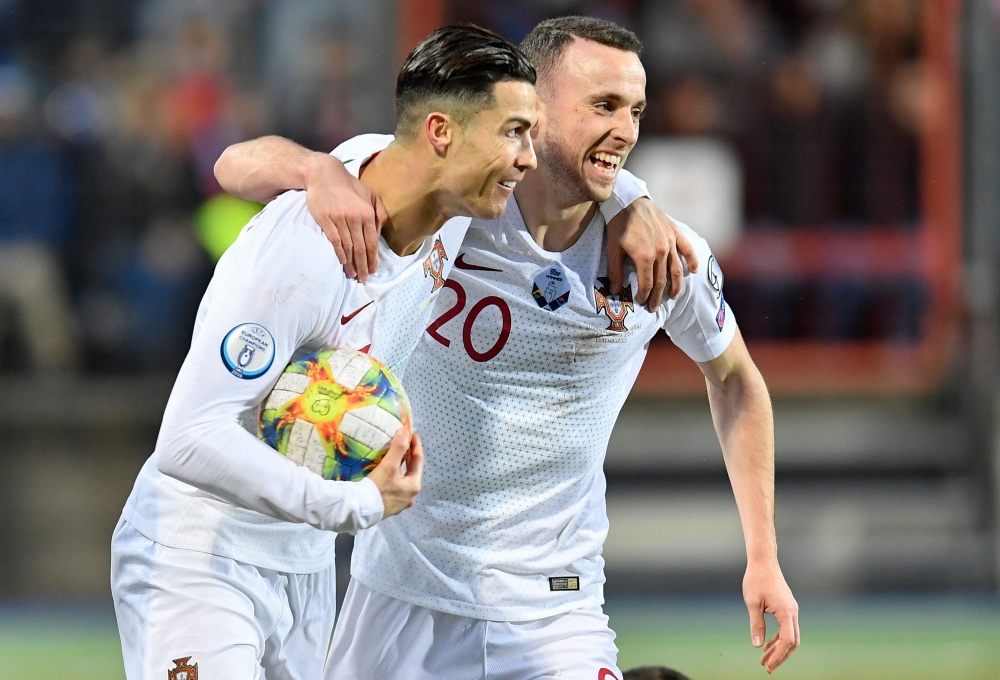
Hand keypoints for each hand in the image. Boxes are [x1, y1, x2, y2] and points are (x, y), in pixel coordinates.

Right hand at [302, 152, 387, 281]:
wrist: (324, 174)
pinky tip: (342, 262)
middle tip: (363, 278)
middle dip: (363, 266)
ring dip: (351, 264)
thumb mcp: (371, 194)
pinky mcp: (325, 219)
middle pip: (361, 248)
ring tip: (352, 275)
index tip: (373, 270)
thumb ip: (380, 212)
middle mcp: (355, 217)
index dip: (373, 259)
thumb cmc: (349, 186)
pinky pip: (334, 241)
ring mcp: (340, 219)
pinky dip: (339, 253)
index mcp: (368, 213)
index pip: (372, 242)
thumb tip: (382, 232)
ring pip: (348, 247)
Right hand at [367, 429, 422, 518]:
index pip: (418, 461)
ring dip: (401, 467)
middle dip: (408, 457)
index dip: (416, 446)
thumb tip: (405, 431)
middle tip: (404, 443)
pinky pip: (396, 487)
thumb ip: (398, 448)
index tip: (413, 434)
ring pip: (403, 480)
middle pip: (412, 471)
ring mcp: (401, 503)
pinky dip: (394, 477)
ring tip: (395, 456)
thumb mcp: (389, 466)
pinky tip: (387, 474)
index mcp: (414, 486)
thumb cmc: (378, 488)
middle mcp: (411, 496)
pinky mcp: (390, 506)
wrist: (360, 511)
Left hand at [606, 197, 699, 309]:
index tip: (641, 302)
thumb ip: (615, 271)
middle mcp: (660, 251)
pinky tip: (693, 271)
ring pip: (676, 269)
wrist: (629, 201)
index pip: (647, 283)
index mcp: (644, 257)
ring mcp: (670, 242)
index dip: (645, 295)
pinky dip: (692, 261)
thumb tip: (615, 291)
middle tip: (655, 307)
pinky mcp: (675, 232)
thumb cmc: (618, 225)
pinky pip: (687, 249)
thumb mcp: (612, 249)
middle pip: (662, 280)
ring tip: (673, 296)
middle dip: (658, 296)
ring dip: (676, 285)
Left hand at [744, 560, 799, 673]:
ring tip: (764, 659)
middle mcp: (792, 612)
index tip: (768, 665)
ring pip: (790, 636)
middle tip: (767, 667)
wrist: (763, 562)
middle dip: (781, 656)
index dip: (779, 655)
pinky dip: (778, 639)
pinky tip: (767, 644)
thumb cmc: (757, 579)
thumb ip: (756, 625)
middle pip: (792, 642)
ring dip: (779, 649)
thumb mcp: (753, 602)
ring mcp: (791, 610)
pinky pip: (786, 628)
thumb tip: (757, 645)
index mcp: (786, 612)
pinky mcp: (786, 608)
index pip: (787, 641)